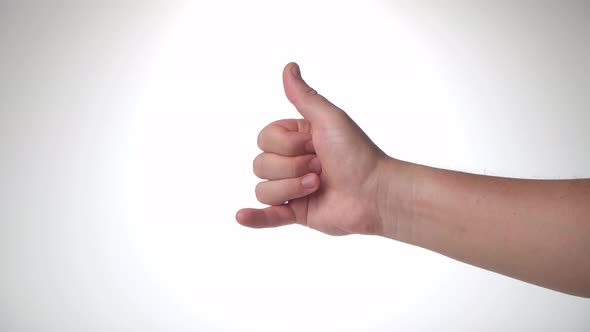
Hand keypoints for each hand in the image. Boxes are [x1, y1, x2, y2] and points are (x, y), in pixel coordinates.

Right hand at [236, 63, 392, 235]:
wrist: (374, 193)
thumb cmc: (357, 154)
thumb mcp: (329, 119)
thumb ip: (304, 97)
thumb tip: (289, 67)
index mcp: (296, 139)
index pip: (264, 138)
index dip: (286, 143)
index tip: (313, 144)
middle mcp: (291, 162)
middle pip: (260, 164)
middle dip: (290, 166)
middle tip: (320, 167)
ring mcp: (292, 189)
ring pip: (263, 189)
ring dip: (291, 188)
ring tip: (317, 186)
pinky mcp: (296, 213)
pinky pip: (267, 216)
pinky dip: (254, 217)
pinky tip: (241, 216)